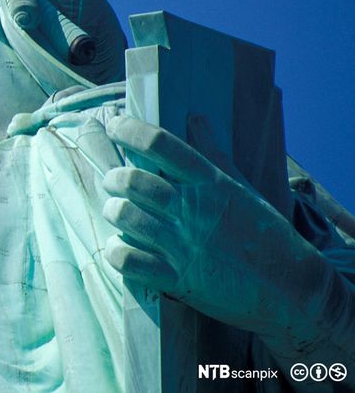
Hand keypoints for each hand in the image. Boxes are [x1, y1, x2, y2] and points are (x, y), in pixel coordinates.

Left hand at [101, 114, 344, 352]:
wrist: (291, 288)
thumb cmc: (264, 232)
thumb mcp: (240, 187)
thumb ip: (212, 153)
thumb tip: (195, 117)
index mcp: (208, 183)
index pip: (160, 144)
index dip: (129, 130)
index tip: (114, 125)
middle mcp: (192, 210)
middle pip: (133, 180)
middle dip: (113, 177)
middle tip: (113, 180)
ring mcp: (182, 245)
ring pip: (125, 216)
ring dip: (113, 211)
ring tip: (117, 211)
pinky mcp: (176, 279)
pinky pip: (129, 260)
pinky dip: (116, 252)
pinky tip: (120, 247)